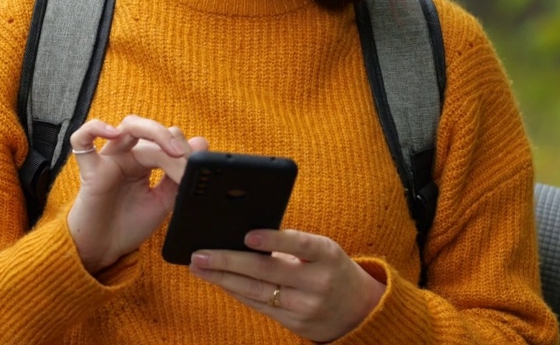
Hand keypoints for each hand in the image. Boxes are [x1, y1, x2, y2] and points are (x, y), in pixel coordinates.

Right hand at [66, 115, 207, 271]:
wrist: (104, 251)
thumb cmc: (128, 226)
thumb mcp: (163, 202)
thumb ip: (179, 176)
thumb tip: (201, 143)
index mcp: (145, 161)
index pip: (168, 143)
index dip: (185, 153)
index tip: (198, 172)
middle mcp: (127, 154)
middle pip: (153, 130)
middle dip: (174, 143)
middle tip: (187, 161)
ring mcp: (108, 159)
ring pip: (128, 126)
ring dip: (154, 131)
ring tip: (171, 150)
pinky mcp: (90, 170)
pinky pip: (82, 140)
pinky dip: (95, 128)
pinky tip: (113, 134)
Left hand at [188, 229, 385, 342]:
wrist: (360, 309)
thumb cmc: (331, 267)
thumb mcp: (323, 249)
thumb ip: (290, 244)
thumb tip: (242, 236)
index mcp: (326, 254)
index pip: (298, 244)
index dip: (273, 240)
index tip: (247, 235)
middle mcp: (317, 282)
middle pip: (267, 271)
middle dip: (228, 262)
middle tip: (200, 254)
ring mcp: (306, 306)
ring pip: (257, 292)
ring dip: (223, 279)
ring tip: (199, 267)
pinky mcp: (296, 324)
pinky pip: (259, 306)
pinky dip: (236, 292)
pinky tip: (218, 281)